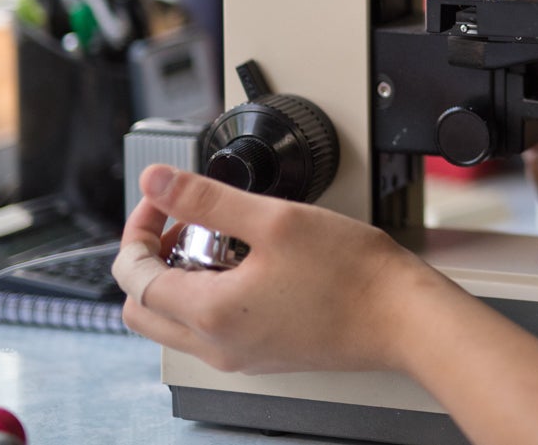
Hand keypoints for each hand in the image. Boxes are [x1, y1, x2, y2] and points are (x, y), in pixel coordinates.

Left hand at [112, 164, 448, 374]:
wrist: (403, 315)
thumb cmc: (354, 274)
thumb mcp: (275, 218)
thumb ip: (208, 198)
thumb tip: (157, 182)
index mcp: (210, 314)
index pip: (134, 276)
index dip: (138, 228)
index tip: (162, 201)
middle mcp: (217, 346)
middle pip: (144, 308)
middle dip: (152, 258)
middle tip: (186, 223)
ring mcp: (240, 356)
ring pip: (176, 321)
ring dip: (182, 278)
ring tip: (226, 241)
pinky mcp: (264, 356)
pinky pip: (212, 330)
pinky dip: (211, 296)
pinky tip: (253, 265)